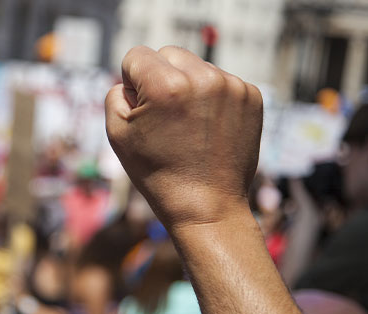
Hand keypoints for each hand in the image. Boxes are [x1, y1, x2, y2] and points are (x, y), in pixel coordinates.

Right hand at [105, 46, 262, 228]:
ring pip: (196, 66)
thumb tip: (132, 80)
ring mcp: (232, 86)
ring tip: (187, 126)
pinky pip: (220, 81)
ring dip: (187, 87)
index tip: (141, 112)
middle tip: (164, 118)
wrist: (206, 206)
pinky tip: (207, 127)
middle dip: (160, 78)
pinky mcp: (252, 96)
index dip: (131, 83)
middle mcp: (203, 78)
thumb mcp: (116, 134)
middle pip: (168, 54)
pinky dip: (211, 98)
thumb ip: (115, 94)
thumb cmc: (157, 172)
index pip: (136, 55)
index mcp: (166, 86)